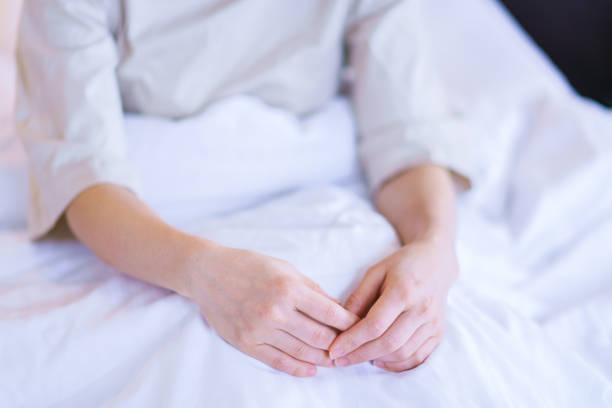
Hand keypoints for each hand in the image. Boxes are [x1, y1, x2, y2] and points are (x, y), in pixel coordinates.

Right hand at [186, 245, 358, 376]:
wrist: (208, 273)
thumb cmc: (249, 265)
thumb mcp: (284, 267)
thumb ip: (311, 289)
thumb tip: (336, 308)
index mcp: (288, 288)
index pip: (330, 312)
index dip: (349, 323)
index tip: (360, 327)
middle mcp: (276, 311)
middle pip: (320, 337)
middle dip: (340, 344)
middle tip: (352, 348)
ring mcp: (260, 329)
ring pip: (302, 353)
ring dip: (323, 359)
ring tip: (336, 360)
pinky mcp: (247, 343)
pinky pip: (278, 361)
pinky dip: (298, 369)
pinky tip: (312, 370)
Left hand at [329, 236, 456, 371]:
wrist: (436, 262)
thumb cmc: (401, 265)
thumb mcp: (375, 272)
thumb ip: (359, 297)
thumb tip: (341, 324)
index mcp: (404, 291)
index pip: (375, 324)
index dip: (353, 340)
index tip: (334, 350)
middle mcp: (422, 309)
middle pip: (389, 343)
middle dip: (360, 355)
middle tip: (340, 360)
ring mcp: (433, 323)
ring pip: (403, 353)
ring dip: (377, 359)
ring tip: (357, 357)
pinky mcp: (438, 333)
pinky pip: (418, 358)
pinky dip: (396, 365)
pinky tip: (379, 360)